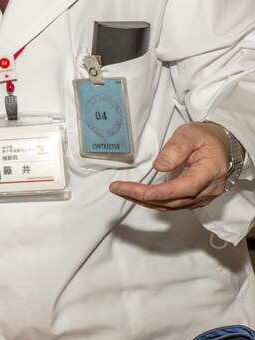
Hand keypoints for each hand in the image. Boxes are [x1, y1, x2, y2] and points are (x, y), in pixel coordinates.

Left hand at [109, 122, 234, 209]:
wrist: (221, 146)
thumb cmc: (207, 138)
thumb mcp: (191, 133)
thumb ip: (177, 148)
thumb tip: (160, 166)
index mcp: (211, 171)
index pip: (186, 187)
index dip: (163, 193)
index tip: (141, 192)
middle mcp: (209, 189)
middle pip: (174, 199)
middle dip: (143, 196)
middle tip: (118, 188)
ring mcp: (202, 197)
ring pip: (171, 205)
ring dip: (144, 200)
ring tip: (121, 191)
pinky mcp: (194, 199)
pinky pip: (172, 205)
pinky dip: (152, 201)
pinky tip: (136, 194)